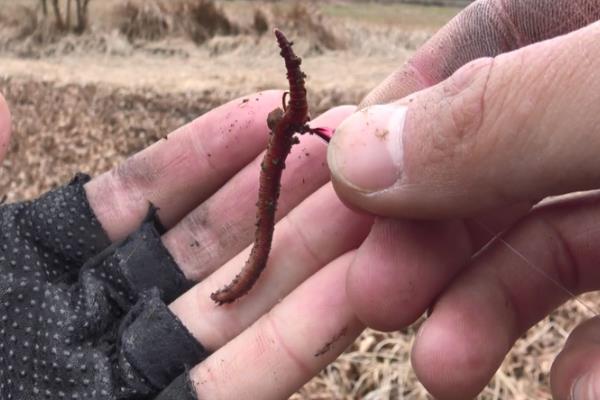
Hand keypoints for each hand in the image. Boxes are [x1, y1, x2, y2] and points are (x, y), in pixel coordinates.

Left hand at [0, 90, 372, 398]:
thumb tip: (2, 102)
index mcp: (46, 270)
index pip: (142, 194)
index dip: (207, 151)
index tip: (265, 113)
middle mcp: (110, 316)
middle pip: (213, 243)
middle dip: (280, 194)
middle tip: (343, 150)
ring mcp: (148, 374)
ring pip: (248, 304)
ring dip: (312, 254)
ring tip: (370, 206)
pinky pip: (252, 375)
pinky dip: (308, 330)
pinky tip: (358, 284)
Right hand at [327, 1, 599, 398]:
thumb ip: (500, 115)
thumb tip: (359, 158)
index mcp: (598, 21)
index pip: (483, 45)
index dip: (403, 115)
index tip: (345, 185)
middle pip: (498, 164)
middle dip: (431, 238)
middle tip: (377, 298)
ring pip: (552, 243)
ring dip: (488, 310)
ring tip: (446, 366)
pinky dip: (590, 356)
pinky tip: (574, 389)